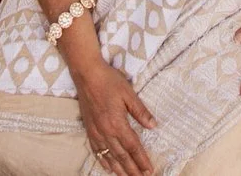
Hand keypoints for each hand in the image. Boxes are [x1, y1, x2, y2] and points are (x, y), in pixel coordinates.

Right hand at [73, 58, 157, 175]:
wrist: (87, 74)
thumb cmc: (109, 81)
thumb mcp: (129, 94)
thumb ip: (141, 112)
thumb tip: (154, 126)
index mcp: (117, 123)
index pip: (133, 147)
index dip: (142, 160)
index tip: (149, 170)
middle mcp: (106, 132)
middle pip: (121, 156)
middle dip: (132, 169)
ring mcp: (96, 132)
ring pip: (109, 156)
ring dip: (119, 169)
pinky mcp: (89, 130)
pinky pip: (97, 150)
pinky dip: (103, 161)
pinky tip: (108, 168)